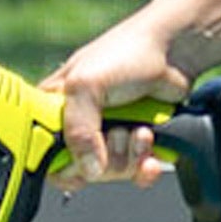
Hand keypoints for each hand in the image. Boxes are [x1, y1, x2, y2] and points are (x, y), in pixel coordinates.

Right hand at [45, 23, 186, 184]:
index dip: (63, 163)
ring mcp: (108, 135)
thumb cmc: (128, 52)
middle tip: (118, 131)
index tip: (80, 157)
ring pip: (112, 171)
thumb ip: (78, 130)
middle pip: (81, 170)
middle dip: (106, 157)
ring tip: (140, 129)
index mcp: (55, 108)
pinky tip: (150, 145)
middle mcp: (79, 125)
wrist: (177, 49)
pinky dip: (144, 165)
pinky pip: (134, 172)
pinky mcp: (134, 143)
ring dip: (131, 154)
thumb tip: (88, 171)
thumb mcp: (87, 85)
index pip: (43, 154)